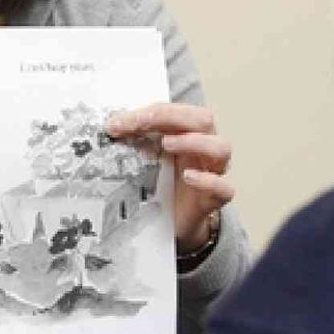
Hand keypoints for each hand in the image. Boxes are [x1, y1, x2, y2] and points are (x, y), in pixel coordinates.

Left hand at [105, 103, 234, 253]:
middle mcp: (204, 148)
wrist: (173, 222)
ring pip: (220, 148)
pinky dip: (208, 180)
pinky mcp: (215, 198)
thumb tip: (110, 127)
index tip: (117, 123)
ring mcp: (213, 171)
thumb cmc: (162, 185)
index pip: (174, 112)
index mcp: (188, 133)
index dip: (147, 113)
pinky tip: (188, 176)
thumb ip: (135, 142)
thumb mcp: (146, 159)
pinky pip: (224, 187)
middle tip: (142, 123)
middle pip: (203, 119)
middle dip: (171, 116)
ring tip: (167, 144)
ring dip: (195, 141)